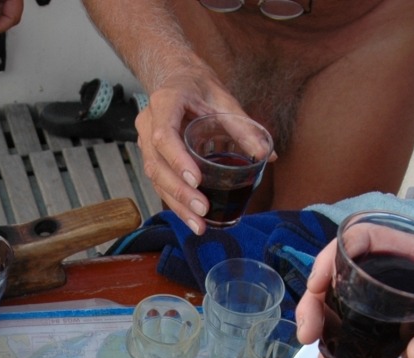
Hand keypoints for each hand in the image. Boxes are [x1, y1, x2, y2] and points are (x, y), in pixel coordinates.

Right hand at [135, 71, 248, 235]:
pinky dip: (175, 202)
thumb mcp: (222, 98)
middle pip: (157, 164)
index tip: (197, 179)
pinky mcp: (151, 156)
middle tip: (202, 210)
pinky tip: (191, 219)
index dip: (178, 159)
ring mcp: (145, 141)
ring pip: (155, 178)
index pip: (164, 135)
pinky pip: (159, 182)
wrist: (175, 76)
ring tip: (199, 225)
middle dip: (179, 191)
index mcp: (165, 103)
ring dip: (177, 204)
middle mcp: (148, 123)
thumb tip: (268, 154)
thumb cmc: (197, 85)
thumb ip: (243, 126)